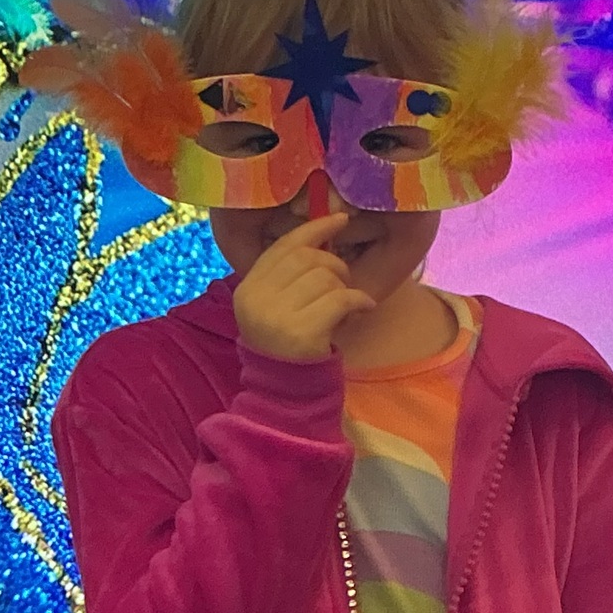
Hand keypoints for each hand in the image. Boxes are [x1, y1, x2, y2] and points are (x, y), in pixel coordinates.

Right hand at [233, 214, 374, 360]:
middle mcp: (257, 299)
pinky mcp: (302, 333)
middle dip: (334, 264)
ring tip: (347, 306)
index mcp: (248, 288)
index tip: (340, 220)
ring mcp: (277, 317)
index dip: (314, 229)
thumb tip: (325, 236)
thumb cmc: (289, 344)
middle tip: (344, 282)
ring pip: (324, 277)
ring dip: (345, 287)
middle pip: (306, 258)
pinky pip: (340, 299)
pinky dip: (359, 300)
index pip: (283, 247)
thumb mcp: (279, 306)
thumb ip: (291, 275)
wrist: (284, 393)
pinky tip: (364, 307)